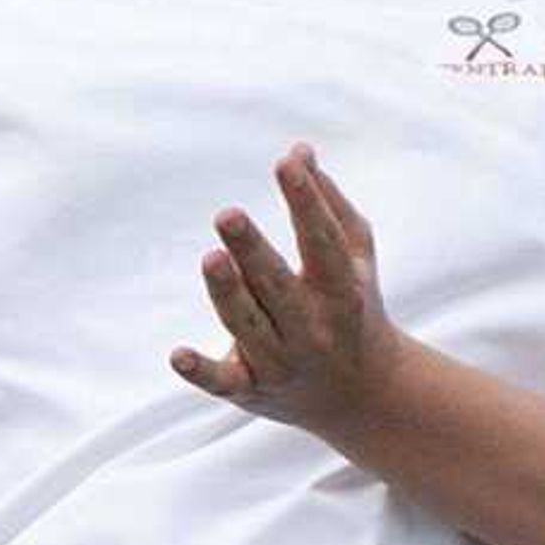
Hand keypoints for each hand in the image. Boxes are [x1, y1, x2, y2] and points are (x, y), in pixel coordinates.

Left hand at [171, 143, 414, 433]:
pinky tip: (177, 355)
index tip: (286, 164)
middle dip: (253, 252)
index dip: (305, 202)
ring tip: (211, 258)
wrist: (366, 395)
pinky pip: (223, 382)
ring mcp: (281, 361)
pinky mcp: (251, 389)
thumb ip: (327, 202)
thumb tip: (299, 149)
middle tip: (227, 215)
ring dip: (228, 295)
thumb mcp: (354, 256)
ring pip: (249, 326)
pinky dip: (200, 371)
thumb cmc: (353, 306)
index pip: (320, 241)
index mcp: (340, 289)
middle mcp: (313, 328)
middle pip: (278, 286)